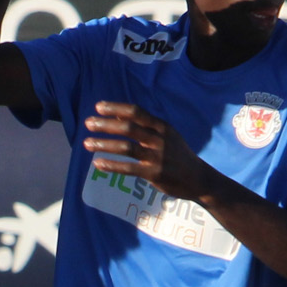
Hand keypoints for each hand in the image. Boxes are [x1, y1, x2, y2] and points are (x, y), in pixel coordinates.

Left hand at [84, 103, 213, 201]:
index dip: (116, 108)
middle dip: (105, 124)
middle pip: (129, 128)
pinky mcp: (154, 174)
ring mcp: (157, 157)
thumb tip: (117, 116)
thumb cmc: (178, 155)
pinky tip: (97, 164)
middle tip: (88, 123)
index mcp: (162, 127)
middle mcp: (160, 139)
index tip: (98, 107)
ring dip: (103, 144)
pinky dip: (111, 166)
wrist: (199, 179)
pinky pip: (128, 168)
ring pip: (126, 148)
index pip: (136, 112)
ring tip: (86, 143)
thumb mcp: (166, 136)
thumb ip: (144, 126)